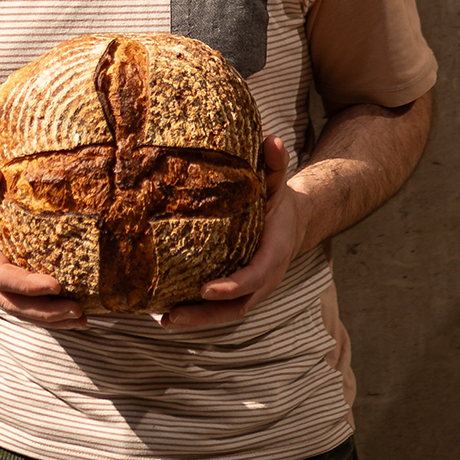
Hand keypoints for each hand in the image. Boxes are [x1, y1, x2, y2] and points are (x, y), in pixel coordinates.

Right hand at [0, 148, 86, 326]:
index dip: (26, 284)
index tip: (56, 285)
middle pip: (11, 301)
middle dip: (44, 310)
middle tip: (79, 311)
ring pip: (17, 308)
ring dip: (49, 317)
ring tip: (81, 318)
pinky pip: (21, 304)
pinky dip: (45, 312)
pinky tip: (71, 314)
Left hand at [159, 136, 300, 330]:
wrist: (293, 225)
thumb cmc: (279, 203)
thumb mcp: (278, 182)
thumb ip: (276, 164)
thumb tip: (272, 139)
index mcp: (274, 254)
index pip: (254, 277)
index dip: (232, 286)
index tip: (205, 289)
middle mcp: (265, 279)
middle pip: (237, 306)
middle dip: (206, 315)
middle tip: (174, 316)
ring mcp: (253, 290)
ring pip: (227, 313)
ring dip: (198, 320)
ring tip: (166, 320)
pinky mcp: (241, 293)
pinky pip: (221, 309)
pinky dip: (199, 314)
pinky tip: (169, 313)